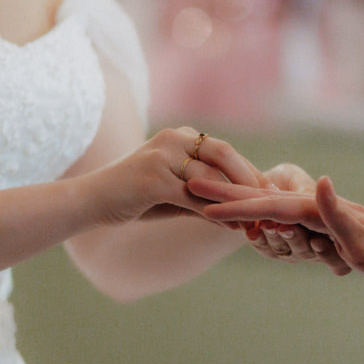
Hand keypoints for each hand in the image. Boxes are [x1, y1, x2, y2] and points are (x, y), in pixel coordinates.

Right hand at [88, 127, 263, 225]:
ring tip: (256, 220)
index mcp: (180, 136)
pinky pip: (194, 198)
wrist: (91, 202)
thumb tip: (242, 213)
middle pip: (223, 154)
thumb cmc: (134, 199)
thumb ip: (205, 196)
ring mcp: (162, 157)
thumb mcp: (174, 194)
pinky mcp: (153, 179)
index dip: (248, 171)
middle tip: (271, 201)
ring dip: (236, 201)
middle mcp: (172, 139)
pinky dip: (216, 214)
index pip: (223, 150)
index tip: (270, 191)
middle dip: (250, 179)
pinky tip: (231, 227)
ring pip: (211, 179)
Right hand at [190, 175, 363, 286]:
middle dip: (225, 195)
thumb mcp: (362, 241)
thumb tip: (321, 182)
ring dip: (242, 209)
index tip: (200, 201)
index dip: (232, 205)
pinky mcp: (318, 224)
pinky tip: (250, 220)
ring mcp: (315, 214)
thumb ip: (337, 214)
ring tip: (214, 205)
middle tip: (192, 184)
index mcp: (315, 209)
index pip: (265, 206)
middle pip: (259, 201)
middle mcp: (312, 206)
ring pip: (267, 211)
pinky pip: (280, 221)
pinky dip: (259, 218)